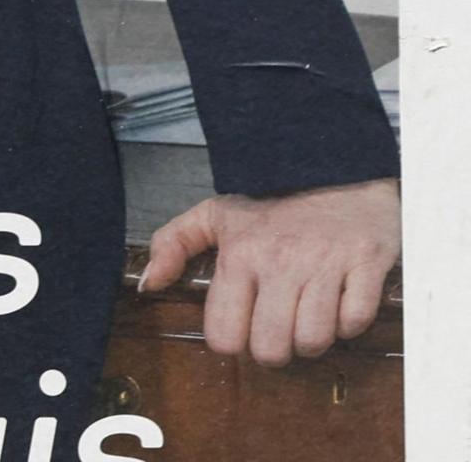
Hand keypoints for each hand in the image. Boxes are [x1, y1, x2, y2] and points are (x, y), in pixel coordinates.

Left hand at [136, 178, 398, 365]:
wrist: (335, 163)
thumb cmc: (274, 198)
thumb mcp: (215, 213)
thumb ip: (173, 244)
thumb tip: (148, 285)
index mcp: (239, 255)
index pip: (225, 334)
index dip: (232, 343)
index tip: (242, 330)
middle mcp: (279, 263)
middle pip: (271, 348)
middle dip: (275, 350)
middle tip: (279, 330)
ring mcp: (325, 265)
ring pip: (313, 341)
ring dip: (312, 339)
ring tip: (308, 318)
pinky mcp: (366, 264)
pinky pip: (355, 321)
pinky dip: (349, 323)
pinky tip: (339, 304)